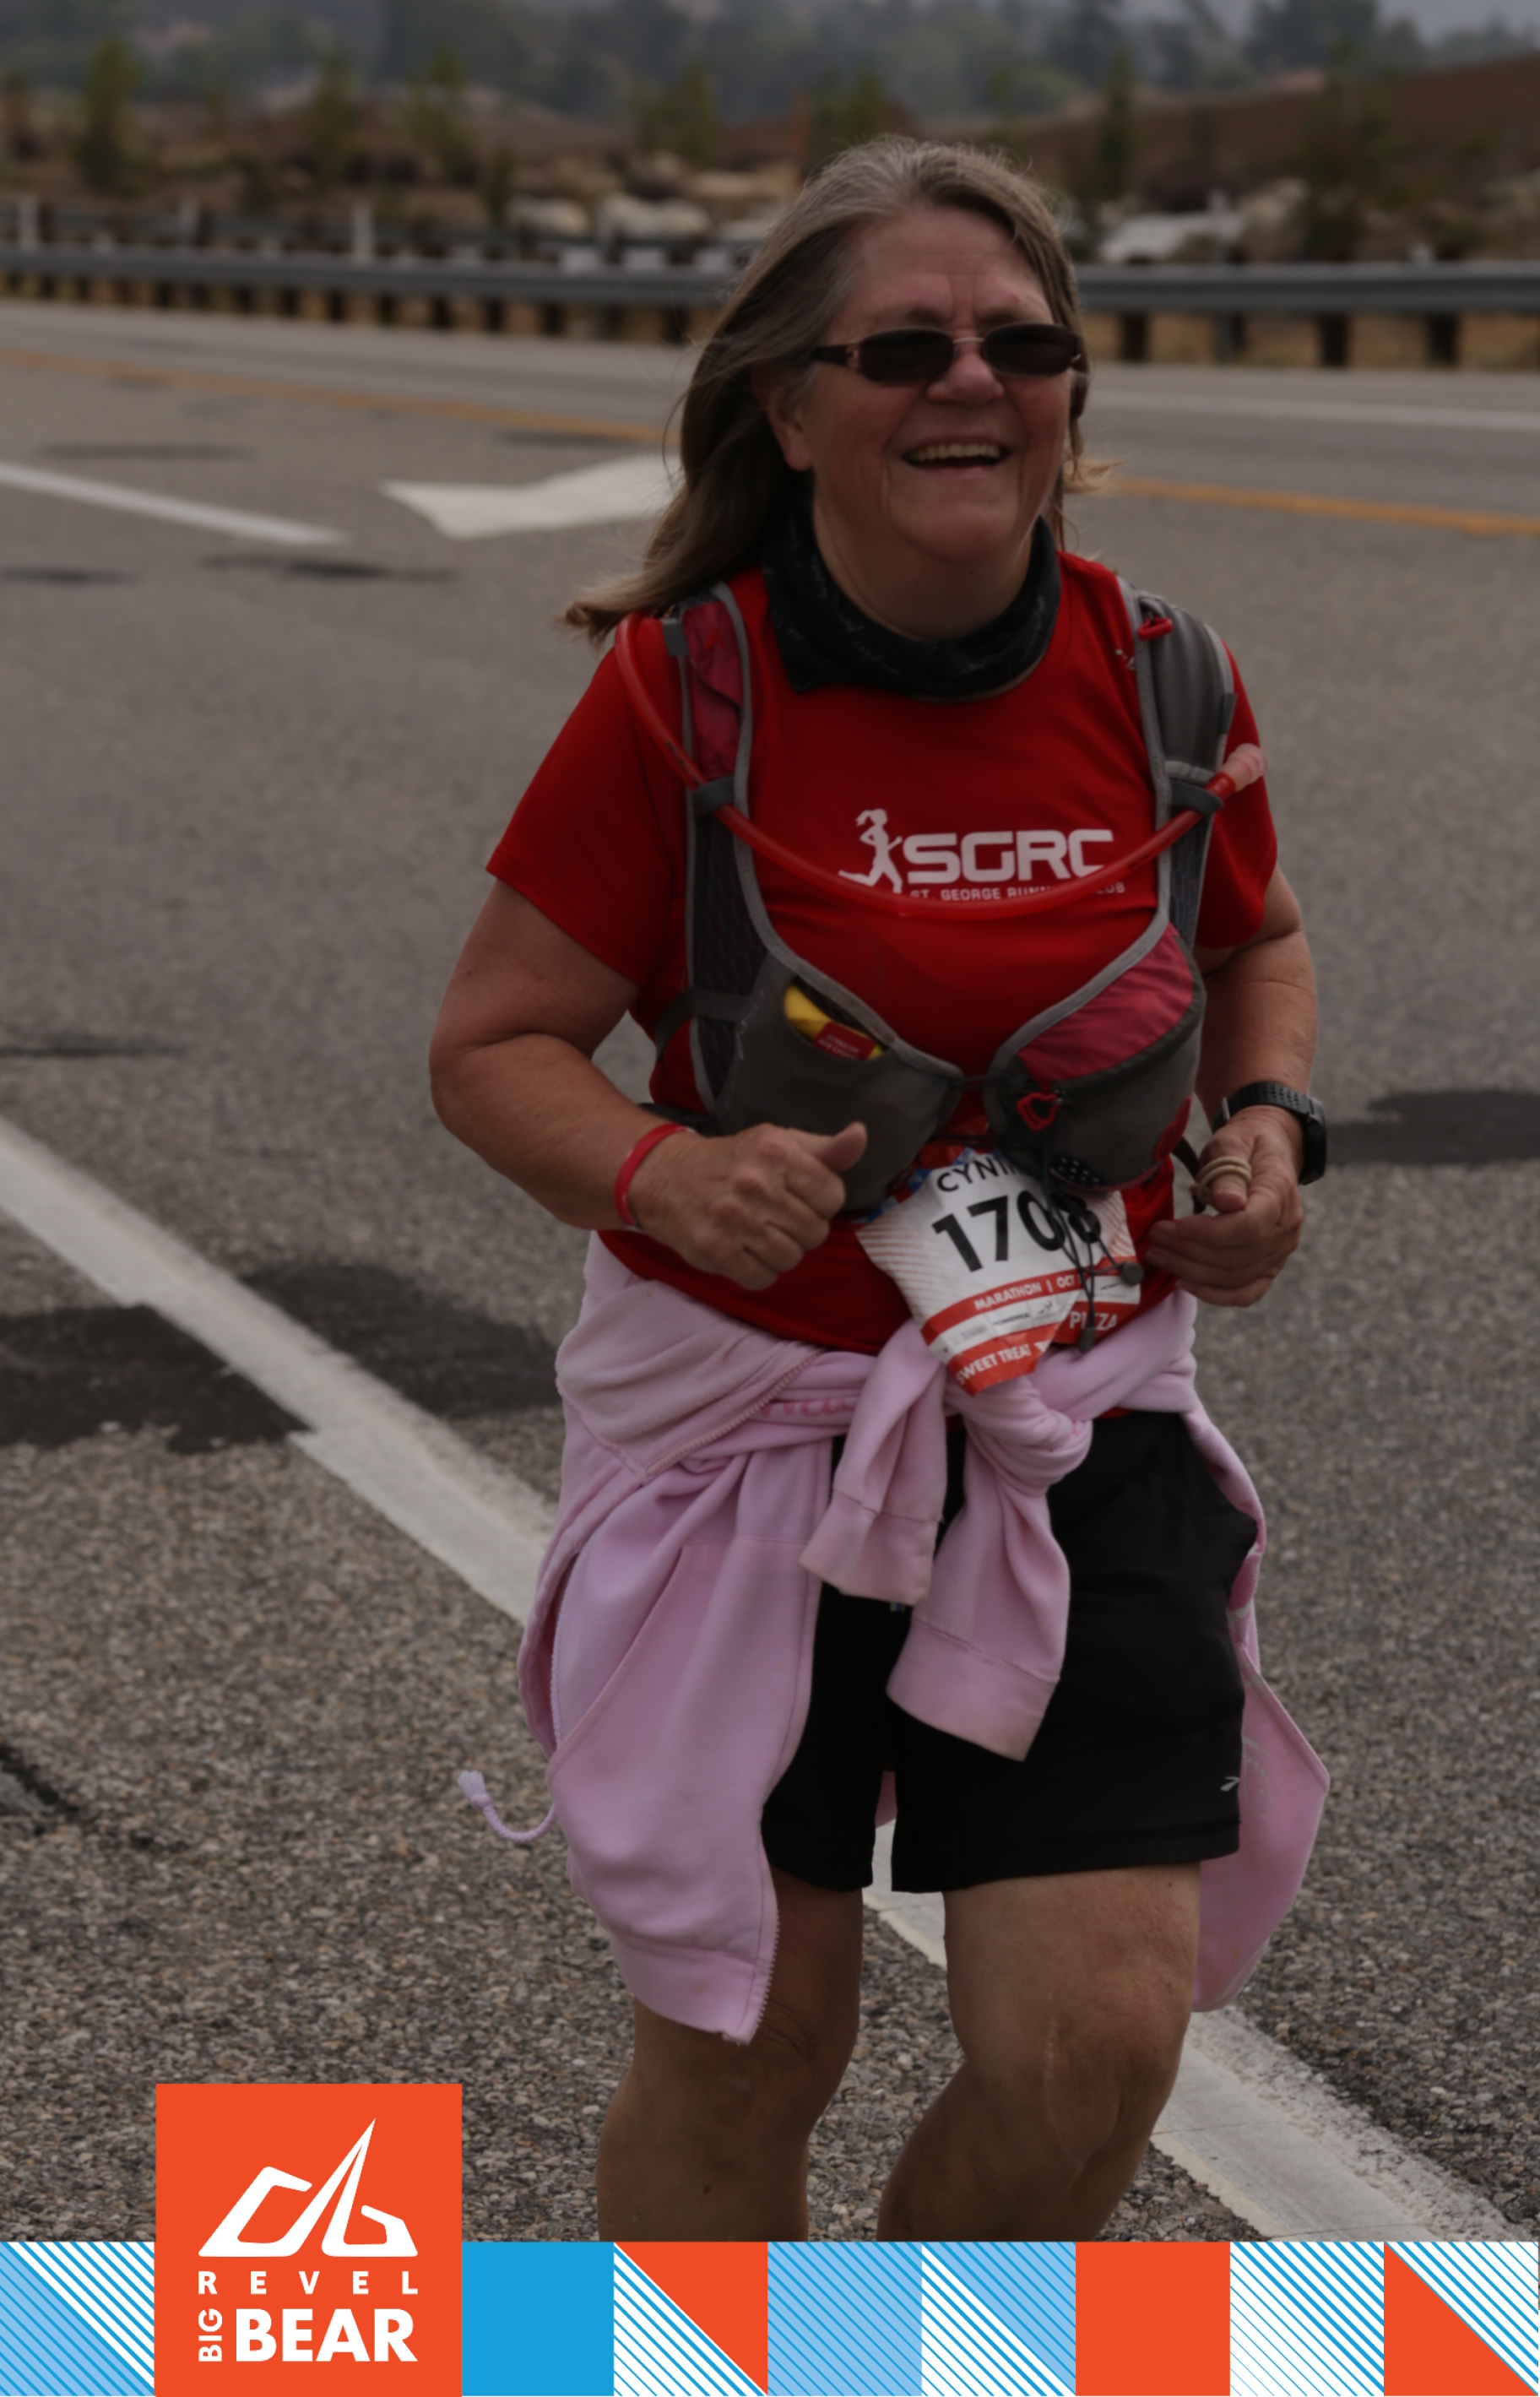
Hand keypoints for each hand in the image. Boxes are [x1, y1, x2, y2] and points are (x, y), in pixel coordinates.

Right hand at [626, 1121, 868, 1289]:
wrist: (667, 1177)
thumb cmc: (735, 1162)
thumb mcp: (779, 1143)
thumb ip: (825, 1150)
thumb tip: (860, 1136)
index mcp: (776, 1151)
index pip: (832, 1196)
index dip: (819, 1202)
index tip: (797, 1196)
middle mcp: (755, 1183)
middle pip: (815, 1232)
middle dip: (800, 1229)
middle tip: (773, 1216)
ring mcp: (733, 1219)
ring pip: (791, 1259)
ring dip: (780, 1253)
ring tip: (758, 1233)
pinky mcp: (715, 1251)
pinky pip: (762, 1279)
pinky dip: (757, 1271)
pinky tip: (742, 1250)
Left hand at [1143, 1109, 1303, 1307]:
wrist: (1267, 1152)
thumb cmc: (1244, 1145)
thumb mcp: (1232, 1143)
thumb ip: (1228, 1170)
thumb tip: (1226, 1202)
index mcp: (1279, 1194)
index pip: (1248, 1227)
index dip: (1207, 1233)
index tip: (1175, 1225)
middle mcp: (1286, 1229)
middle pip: (1236, 1256)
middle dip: (1188, 1251)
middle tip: (1154, 1239)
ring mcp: (1280, 1251)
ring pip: (1235, 1277)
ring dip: (1191, 1270)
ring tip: (1158, 1255)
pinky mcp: (1270, 1265)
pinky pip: (1247, 1292)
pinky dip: (1215, 1294)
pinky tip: (1184, 1283)